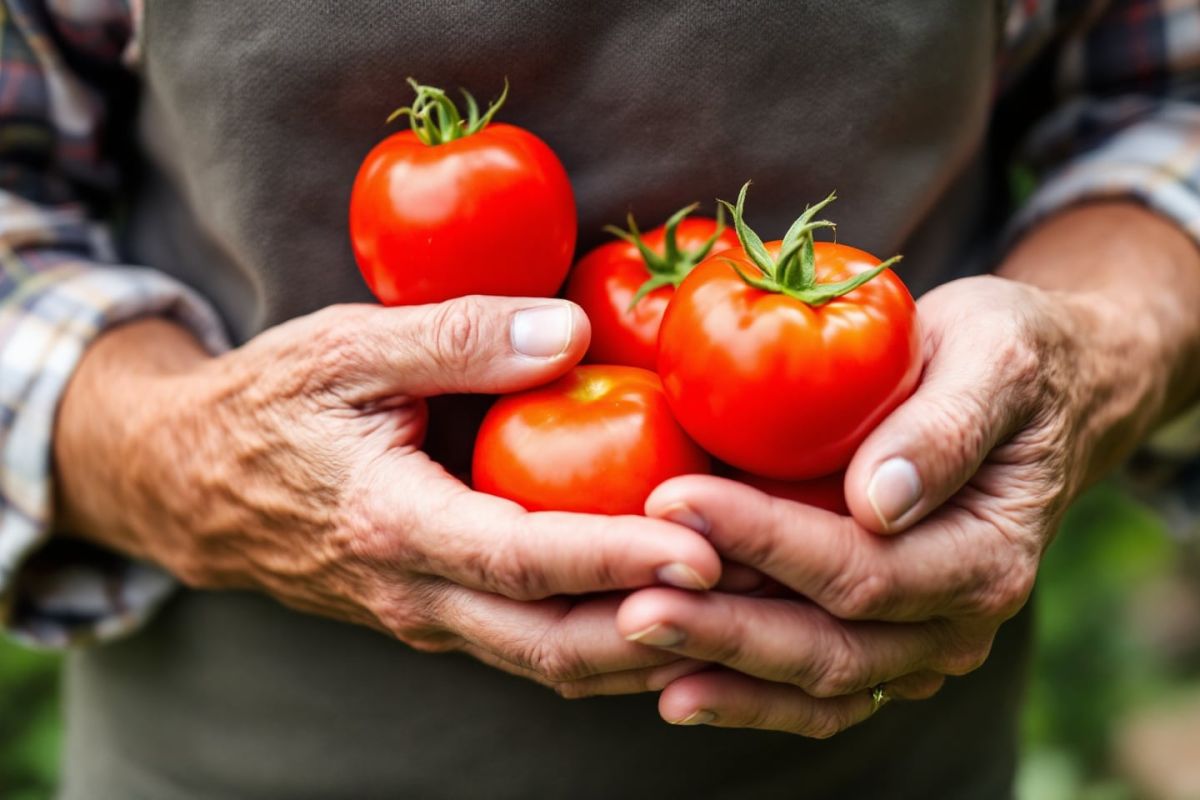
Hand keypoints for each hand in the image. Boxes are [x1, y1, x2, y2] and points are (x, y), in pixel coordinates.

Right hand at [54, 297, 719, 696]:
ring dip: (646, 651)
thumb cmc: (268, 404)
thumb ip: (457, 337)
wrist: (188, 483)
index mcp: (390, 525)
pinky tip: (670, 610)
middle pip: (556, 644)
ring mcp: (429, 620)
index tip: (709, 552)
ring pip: (554, 663)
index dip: (620, 560)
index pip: (524, 561)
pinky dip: (609, 638)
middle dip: (661, 631)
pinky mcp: (441, 619)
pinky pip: (537, 647)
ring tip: (740, 615)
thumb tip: (573, 332)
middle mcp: (415, 596)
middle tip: (759, 596)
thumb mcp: (346, 346)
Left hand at [616, 201, 1199, 734]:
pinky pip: (810, 685)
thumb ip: (946, 426)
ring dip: (720, 665)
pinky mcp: (878, 639)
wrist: (1038, 393)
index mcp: (987, 555)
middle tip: (633, 607)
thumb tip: (879, 502)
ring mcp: (916, 641)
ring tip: (635, 640)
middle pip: (830, 647)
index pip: (863, 569)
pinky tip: (671, 680)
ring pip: (812, 680)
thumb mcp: (996, 356)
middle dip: (724, 628)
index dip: (765, 542)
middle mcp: (955, 620)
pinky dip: (742, 689)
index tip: (675, 500)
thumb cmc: (1010, 357)